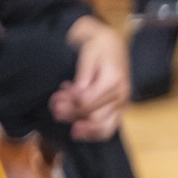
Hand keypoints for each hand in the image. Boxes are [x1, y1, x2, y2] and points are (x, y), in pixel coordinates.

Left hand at [51, 16, 130, 141]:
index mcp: (112, 80)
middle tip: (55, 106)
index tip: (57, 96)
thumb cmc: (98, 48)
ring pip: (104, 128)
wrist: (113, 45)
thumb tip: (77, 95)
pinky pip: (109, 128)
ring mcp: (122, 104)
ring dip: (80, 126)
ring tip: (63, 115)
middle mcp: (120, 95)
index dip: (69, 103)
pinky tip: (77, 127)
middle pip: (93, 117)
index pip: (87, 102)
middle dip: (70, 114)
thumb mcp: (88, 55)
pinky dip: (91, 132)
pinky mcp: (119, 109)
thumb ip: (83, 76)